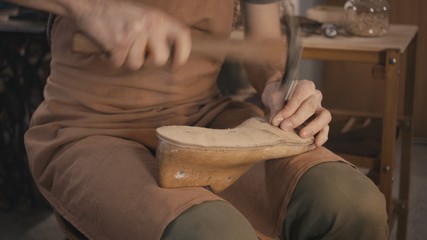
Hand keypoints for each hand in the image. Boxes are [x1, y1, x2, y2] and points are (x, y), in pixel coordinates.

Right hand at [72, 0, 190, 69]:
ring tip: (120, 43)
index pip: (182, 37)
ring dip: (126, 59)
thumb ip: (159, 31)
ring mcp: (134, 34)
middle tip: (139, 53)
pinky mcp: (118, 43)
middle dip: (149, 62)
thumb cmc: (119, 15)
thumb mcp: (145, 16)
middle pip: (160, 59)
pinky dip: (111, 58)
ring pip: (136, 65)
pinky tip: (108, 44)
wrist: (89, 5)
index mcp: (159, 18)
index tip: (175, 64)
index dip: (183, 54)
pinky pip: (118, 64)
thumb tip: (170, 58)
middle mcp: (150, 25)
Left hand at [262, 77, 330, 146]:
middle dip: (297, 119)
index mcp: (305, 86)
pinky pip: (326, 128)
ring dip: (313, 127)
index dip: (289, 109)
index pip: (300, 96)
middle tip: (284, 128)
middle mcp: (315, 96)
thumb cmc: (277, 95)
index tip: (277, 120)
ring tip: (302, 135)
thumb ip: (275, 106)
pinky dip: (322, 136)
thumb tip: (277, 119)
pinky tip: (316, 144)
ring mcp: (320, 108)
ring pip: (324, 117)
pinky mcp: (321, 121)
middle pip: (311, 107)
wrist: (279, 98)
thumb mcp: (273, 96)